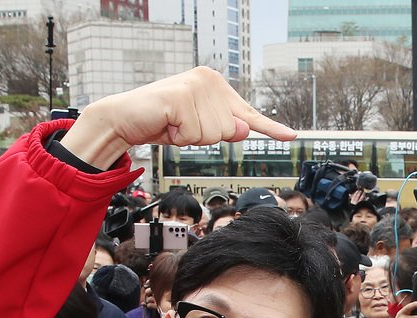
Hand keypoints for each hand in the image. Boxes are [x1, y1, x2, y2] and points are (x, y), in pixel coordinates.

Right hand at [61, 67, 296, 170]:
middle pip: (229, 131)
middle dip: (204, 137)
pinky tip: (167, 124)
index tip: (291, 135)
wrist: (125, 119)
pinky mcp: (181, 97)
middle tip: (181, 127)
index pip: (249, 113)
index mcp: (215, 84)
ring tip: (173, 125)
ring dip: (191, 138)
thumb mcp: (199, 128)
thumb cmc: (162, 122)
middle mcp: (208, 80)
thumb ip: (225, 129)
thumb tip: (244, 129)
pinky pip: (195, 136)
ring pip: (213, 136)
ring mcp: (195, 86)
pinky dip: (179, 138)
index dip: (270, 128)